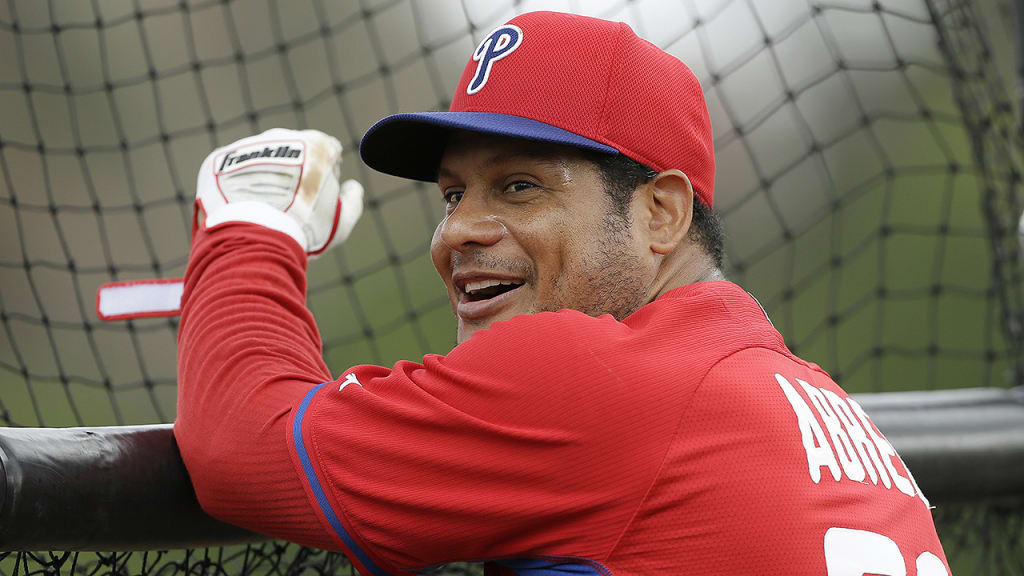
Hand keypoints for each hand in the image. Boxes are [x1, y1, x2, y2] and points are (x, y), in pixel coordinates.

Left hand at [195, 128, 362, 255]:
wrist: (252, 233)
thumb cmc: (303, 227)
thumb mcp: (341, 221)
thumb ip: (353, 201)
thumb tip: (352, 188)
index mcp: (316, 144)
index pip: (329, 151)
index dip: (329, 174)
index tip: (321, 196)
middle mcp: (282, 136)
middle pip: (295, 152)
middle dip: (296, 173)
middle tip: (292, 205)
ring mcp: (250, 145)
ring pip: (263, 158)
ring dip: (266, 176)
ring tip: (265, 206)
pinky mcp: (222, 157)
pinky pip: (235, 168)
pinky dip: (240, 183)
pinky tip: (245, 205)